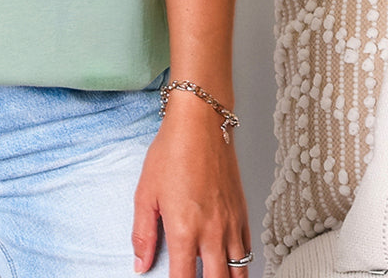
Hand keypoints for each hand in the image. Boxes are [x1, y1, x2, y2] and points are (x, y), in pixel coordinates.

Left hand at [131, 97, 251, 275]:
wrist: (201, 125)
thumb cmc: (172, 152)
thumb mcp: (145, 194)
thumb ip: (142, 234)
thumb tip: (140, 263)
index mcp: (184, 230)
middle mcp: (212, 232)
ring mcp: (231, 224)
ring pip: (238, 271)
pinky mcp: (242, 213)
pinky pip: (247, 250)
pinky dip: (240, 263)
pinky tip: (230, 264)